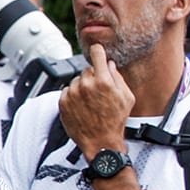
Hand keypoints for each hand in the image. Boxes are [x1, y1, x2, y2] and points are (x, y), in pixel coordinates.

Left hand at [58, 43, 133, 158]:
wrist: (100, 140)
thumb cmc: (116, 120)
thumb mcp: (126, 97)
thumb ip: (118, 77)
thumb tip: (110, 64)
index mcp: (104, 81)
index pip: (97, 54)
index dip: (97, 51)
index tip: (96, 49)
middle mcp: (86, 85)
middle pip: (87, 70)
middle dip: (93, 76)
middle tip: (99, 92)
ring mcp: (73, 93)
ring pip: (76, 80)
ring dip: (82, 87)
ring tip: (91, 102)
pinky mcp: (63, 101)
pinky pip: (67, 90)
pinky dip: (73, 95)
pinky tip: (82, 106)